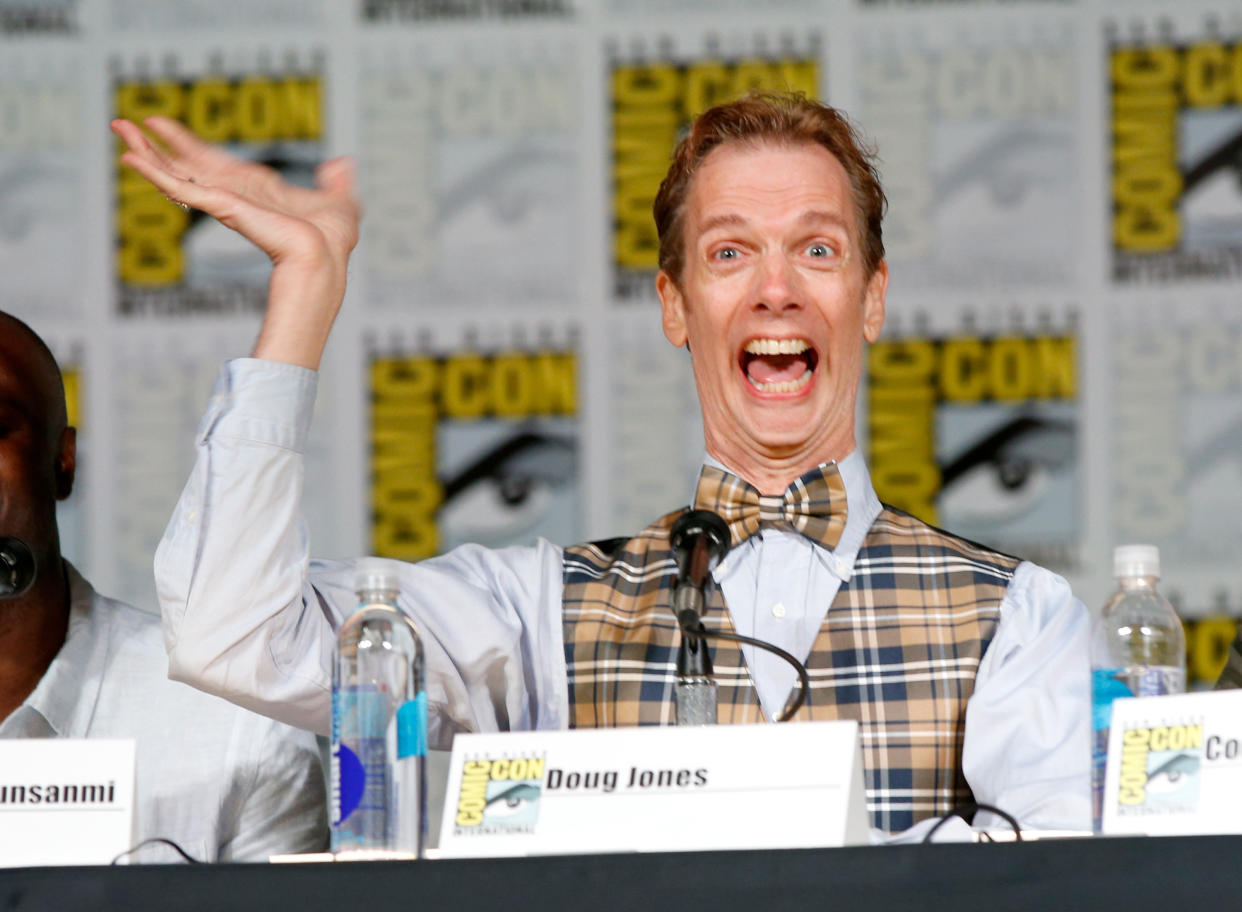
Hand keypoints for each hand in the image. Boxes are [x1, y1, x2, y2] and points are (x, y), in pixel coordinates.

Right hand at [111, 116, 359, 368]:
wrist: (325, 254)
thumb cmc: (332, 239)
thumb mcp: (341, 200)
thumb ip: (337, 181)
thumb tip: (342, 164)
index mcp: (256, 191)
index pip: (213, 163)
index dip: (188, 145)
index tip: (163, 128)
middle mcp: (234, 195)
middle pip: (185, 165)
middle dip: (155, 145)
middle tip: (122, 124)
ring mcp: (224, 201)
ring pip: (175, 173)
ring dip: (145, 151)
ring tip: (118, 128)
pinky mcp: (220, 206)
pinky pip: (180, 188)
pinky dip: (154, 173)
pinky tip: (130, 158)